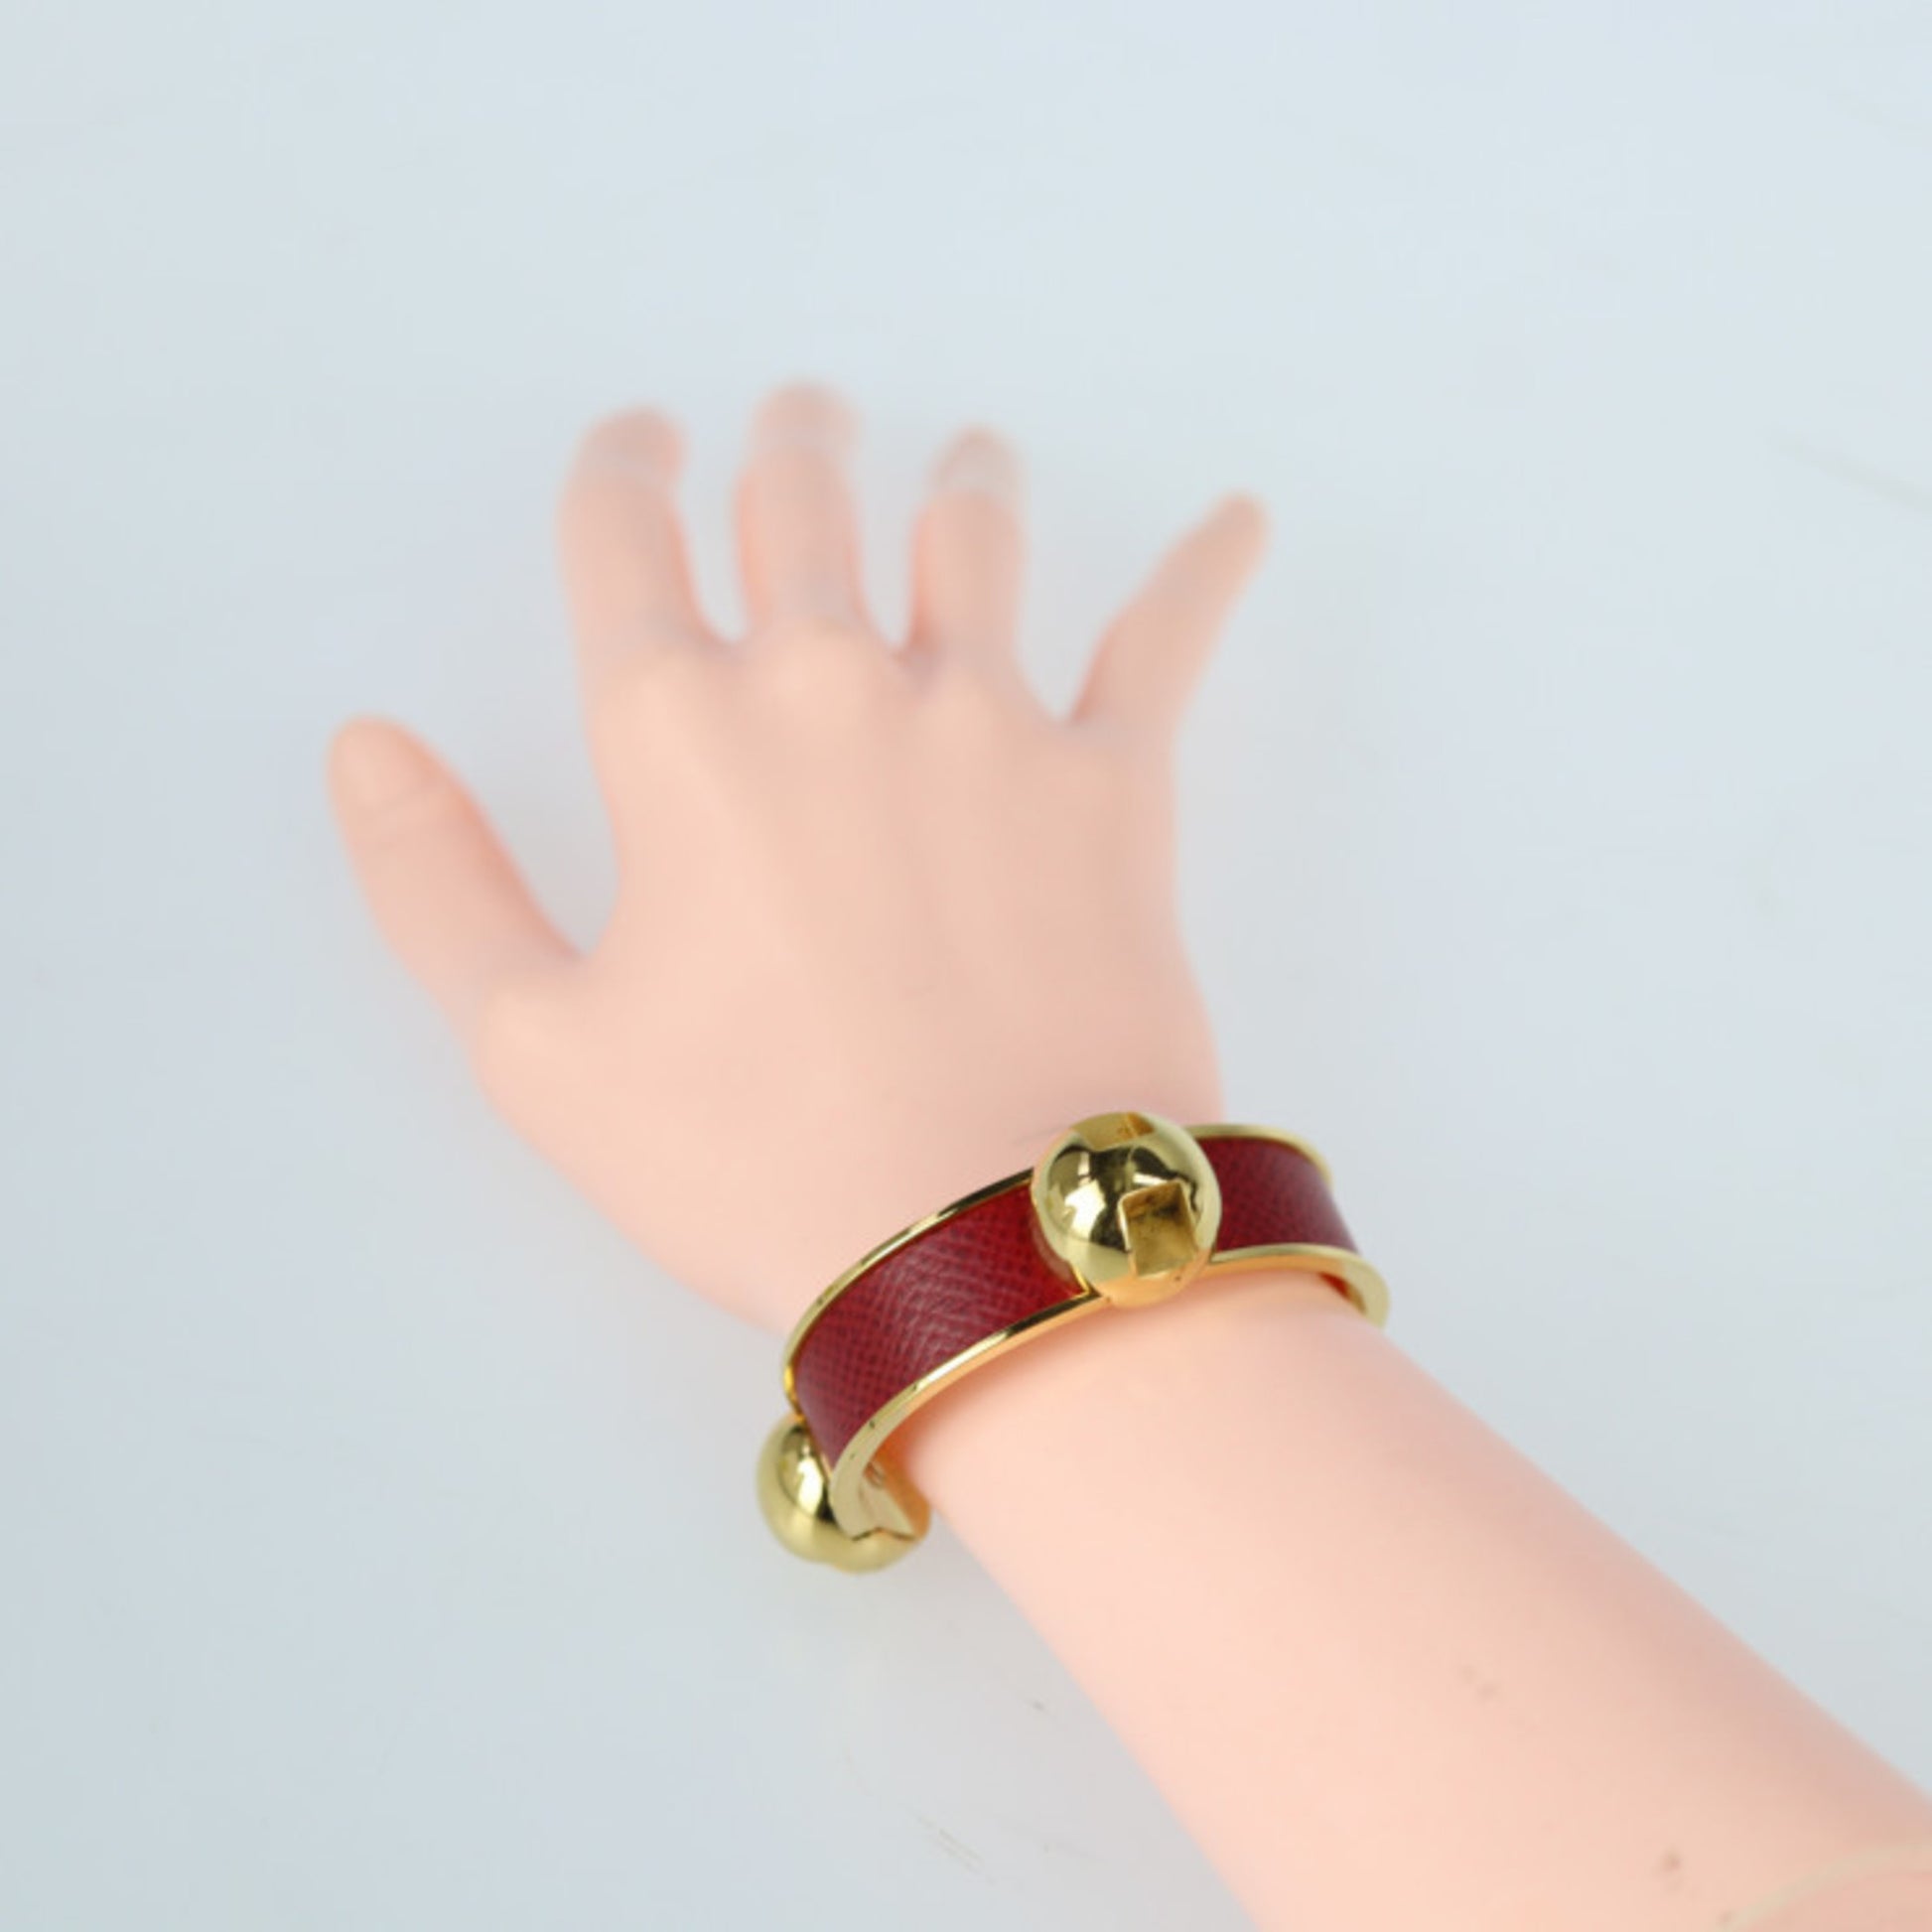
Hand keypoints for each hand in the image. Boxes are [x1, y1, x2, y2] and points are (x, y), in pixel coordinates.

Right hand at [328, 383, 1266, 1331]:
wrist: (990, 1242)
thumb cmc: (755, 1160)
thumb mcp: (539, 1051)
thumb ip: (439, 886)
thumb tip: (367, 744)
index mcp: (680, 733)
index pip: (624, 540)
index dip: (622, 469)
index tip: (638, 440)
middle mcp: (834, 682)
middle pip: (802, 502)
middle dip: (787, 444)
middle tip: (798, 417)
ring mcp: (991, 720)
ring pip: (970, 534)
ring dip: (957, 476)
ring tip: (963, 451)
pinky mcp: (1119, 782)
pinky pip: (1169, 639)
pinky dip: (1207, 568)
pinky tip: (1240, 516)